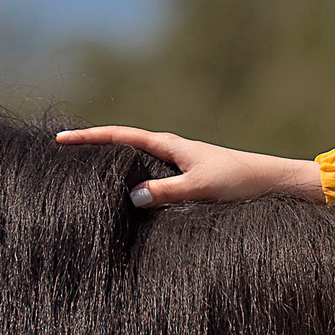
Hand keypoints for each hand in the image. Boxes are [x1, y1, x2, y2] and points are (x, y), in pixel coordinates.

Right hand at [54, 125, 323, 208]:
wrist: (274, 184)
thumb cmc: (240, 184)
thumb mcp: (201, 189)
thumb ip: (166, 193)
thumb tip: (131, 195)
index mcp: (170, 145)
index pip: (120, 137)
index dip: (89, 138)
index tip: (60, 140)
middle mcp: (172, 151)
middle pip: (123, 145)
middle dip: (93, 148)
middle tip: (62, 153)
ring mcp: (178, 165)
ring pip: (136, 163)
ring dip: (111, 166)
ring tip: (83, 176)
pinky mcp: (187, 181)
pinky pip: (149, 178)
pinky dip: (131, 182)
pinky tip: (124, 198)